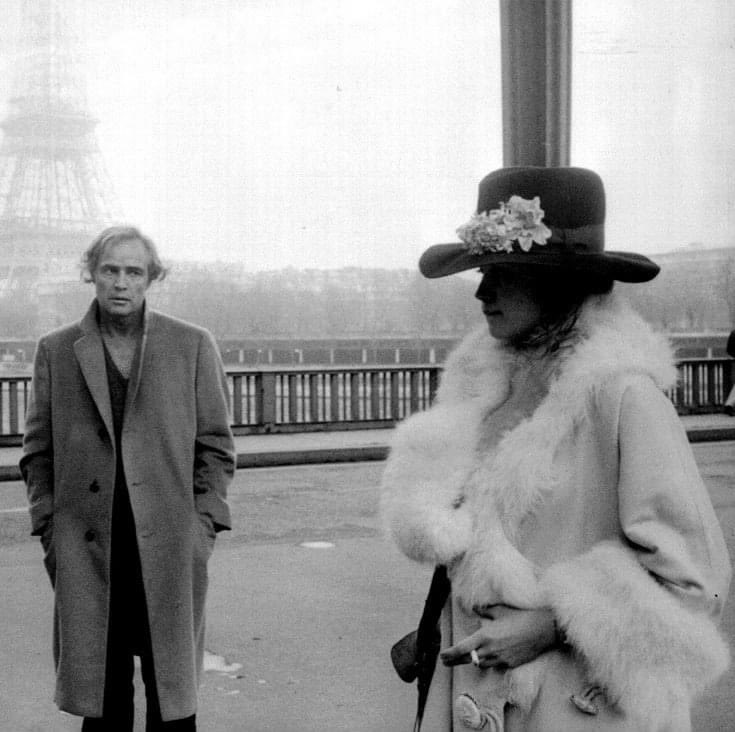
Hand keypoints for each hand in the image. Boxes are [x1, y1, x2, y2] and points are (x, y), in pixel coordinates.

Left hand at [440, 604, 556, 669]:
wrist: (542, 630)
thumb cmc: (520, 617)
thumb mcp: (499, 610)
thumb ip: (484, 610)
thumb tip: (474, 609)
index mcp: (485, 636)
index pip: (461, 649)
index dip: (450, 654)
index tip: (442, 656)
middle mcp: (490, 650)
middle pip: (468, 660)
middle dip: (455, 661)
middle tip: (445, 661)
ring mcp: (501, 659)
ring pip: (480, 664)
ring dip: (473, 661)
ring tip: (466, 657)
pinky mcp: (510, 664)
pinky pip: (494, 666)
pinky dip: (488, 662)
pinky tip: (487, 658)